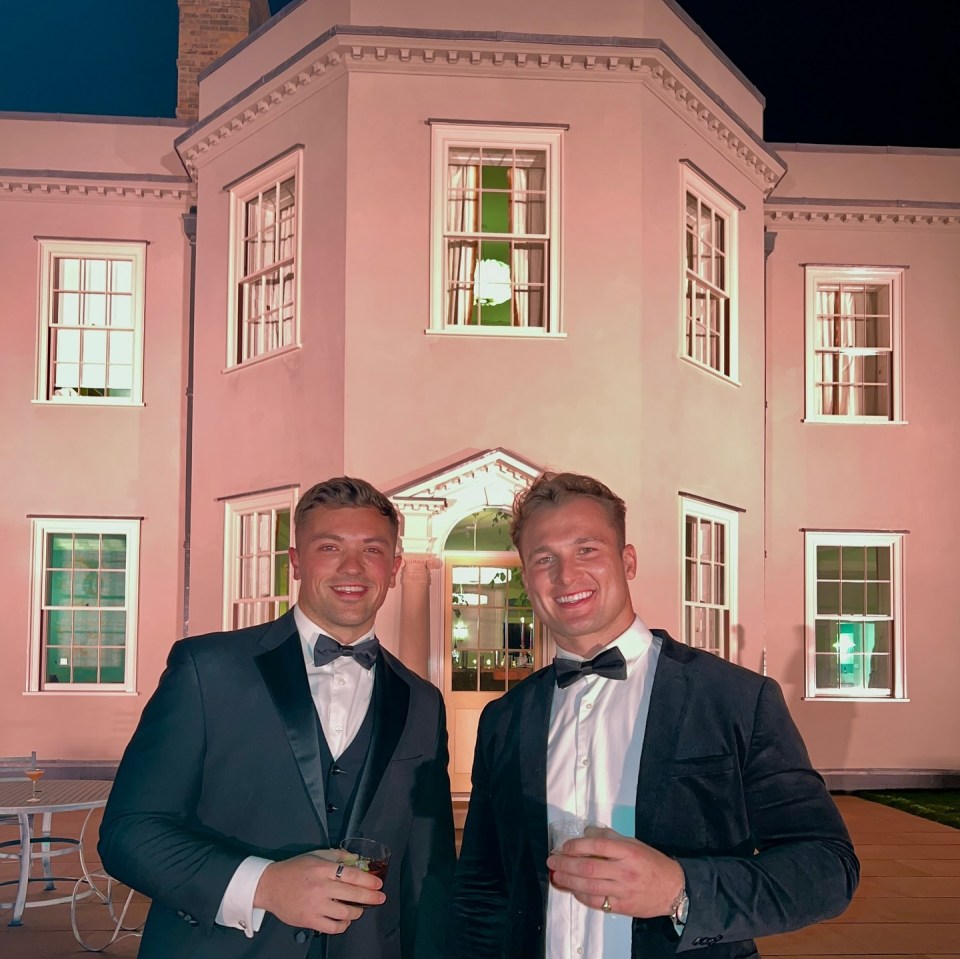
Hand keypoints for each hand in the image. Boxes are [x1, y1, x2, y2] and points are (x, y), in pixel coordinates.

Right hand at [254, 848, 384, 933]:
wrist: (270, 885)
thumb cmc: (294, 868)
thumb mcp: (316, 855)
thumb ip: (337, 855)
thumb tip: (356, 858)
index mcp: (323, 868)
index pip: (352, 875)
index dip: (368, 881)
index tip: (378, 884)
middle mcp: (320, 887)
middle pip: (352, 894)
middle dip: (371, 898)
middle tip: (380, 898)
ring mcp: (315, 905)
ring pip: (345, 912)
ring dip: (357, 912)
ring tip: (360, 909)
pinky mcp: (309, 920)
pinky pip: (332, 927)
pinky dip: (343, 925)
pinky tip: (345, 920)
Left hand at [546, 829, 684, 918]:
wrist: (673, 889)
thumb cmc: (651, 862)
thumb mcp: (633, 843)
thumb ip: (609, 838)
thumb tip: (586, 833)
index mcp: (627, 851)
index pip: (597, 847)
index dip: (577, 846)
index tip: (564, 846)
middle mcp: (624, 871)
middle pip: (589, 868)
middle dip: (566, 864)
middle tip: (552, 861)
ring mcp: (623, 890)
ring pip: (589, 887)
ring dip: (568, 882)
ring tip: (556, 876)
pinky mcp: (622, 907)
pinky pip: (597, 902)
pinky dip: (582, 896)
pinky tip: (572, 890)